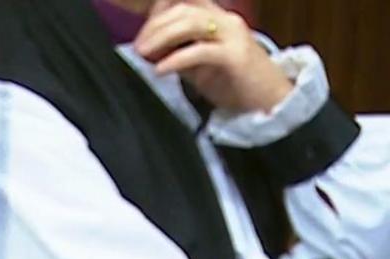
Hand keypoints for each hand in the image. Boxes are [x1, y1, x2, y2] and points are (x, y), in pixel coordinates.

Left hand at [135, 0, 294, 116]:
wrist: (270, 101)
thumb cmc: (233, 82)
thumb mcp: (198, 63)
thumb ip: (178, 51)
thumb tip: (147, 49)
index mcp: (219, 18)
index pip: (187, 1)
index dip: (160, 9)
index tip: (142, 31)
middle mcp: (227, 20)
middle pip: (184, 9)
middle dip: (155, 25)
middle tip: (138, 46)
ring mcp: (233, 35)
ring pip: (191, 23)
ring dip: (161, 36)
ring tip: (143, 53)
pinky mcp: (235, 56)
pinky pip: (200, 51)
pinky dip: (176, 59)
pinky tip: (160, 69)